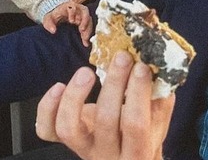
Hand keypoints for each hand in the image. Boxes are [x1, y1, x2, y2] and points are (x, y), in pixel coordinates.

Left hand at [36, 52, 173, 159]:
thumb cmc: (144, 138)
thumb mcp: (158, 123)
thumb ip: (160, 99)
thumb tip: (160, 66)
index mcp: (136, 154)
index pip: (136, 125)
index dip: (138, 94)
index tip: (142, 67)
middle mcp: (106, 156)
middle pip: (105, 122)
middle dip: (114, 84)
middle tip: (122, 58)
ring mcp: (82, 150)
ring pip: (68, 128)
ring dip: (76, 95)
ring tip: (87, 72)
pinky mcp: (64, 141)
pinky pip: (47, 129)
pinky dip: (48, 106)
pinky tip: (60, 86)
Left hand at [42, 2, 92, 45]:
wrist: (58, 15)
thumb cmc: (54, 16)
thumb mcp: (48, 19)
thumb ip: (49, 24)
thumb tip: (53, 31)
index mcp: (68, 6)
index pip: (73, 7)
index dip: (73, 13)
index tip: (71, 21)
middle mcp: (77, 9)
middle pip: (84, 13)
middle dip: (85, 22)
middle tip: (82, 31)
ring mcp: (82, 15)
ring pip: (88, 20)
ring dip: (88, 29)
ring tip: (85, 39)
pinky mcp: (84, 21)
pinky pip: (88, 26)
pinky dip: (88, 34)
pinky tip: (85, 42)